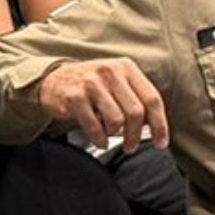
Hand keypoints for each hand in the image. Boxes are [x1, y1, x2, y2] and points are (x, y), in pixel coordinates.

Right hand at [39, 60, 167, 152]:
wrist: (53, 81)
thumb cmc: (90, 86)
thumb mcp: (116, 82)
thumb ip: (135, 98)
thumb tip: (154, 126)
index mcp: (126, 67)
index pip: (152, 99)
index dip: (160, 125)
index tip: (161, 142)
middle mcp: (110, 71)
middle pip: (136, 112)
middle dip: (135, 136)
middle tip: (130, 146)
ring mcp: (91, 83)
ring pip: (117, 120)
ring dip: (115, 135)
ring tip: (110, 136)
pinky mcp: (74, 96)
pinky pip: (95, 127)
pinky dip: (100, 139)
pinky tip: (99, 139)